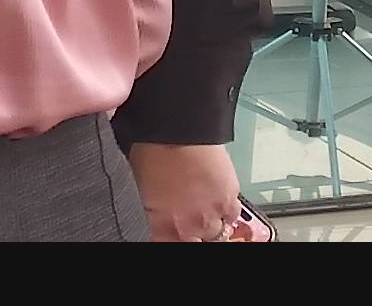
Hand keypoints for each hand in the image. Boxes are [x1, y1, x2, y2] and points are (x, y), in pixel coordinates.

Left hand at [127, 143, 244, 241]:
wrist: (176, 129)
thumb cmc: (152, 149)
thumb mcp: (139, 184)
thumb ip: (150, 209)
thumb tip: (152, 212)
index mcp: (159, 224)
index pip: (167, 243)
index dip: (172, 235)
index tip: (174, 227)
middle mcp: (185, 226)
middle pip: (195, 241)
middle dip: (192, 229)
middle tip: (190, 213)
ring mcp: (208, 216)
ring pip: (215, 231)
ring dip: (210, 219)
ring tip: (203, 202)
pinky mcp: (228, 201)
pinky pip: (232, 215)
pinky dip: (226, 208)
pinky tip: (218, 195)